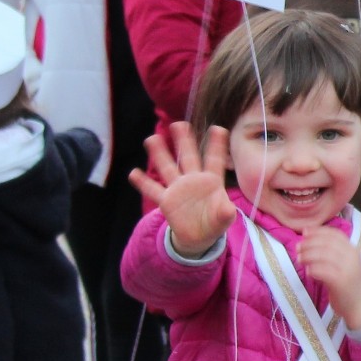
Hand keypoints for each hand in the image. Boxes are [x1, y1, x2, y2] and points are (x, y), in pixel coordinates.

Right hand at [131, 123, 233, 258]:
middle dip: (184, 141)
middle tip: (179, 123)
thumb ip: (225, 213)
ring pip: (168, 168)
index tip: (219, 128)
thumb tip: (228, 210)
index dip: (216, 146)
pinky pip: (153, 190)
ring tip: (152, 138)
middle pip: (188, 157)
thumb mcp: (224, 218)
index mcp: (211, 182)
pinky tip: (133, 173)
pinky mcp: (166, 201)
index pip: (214, 160)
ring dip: (160, 154)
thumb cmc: (215, 222)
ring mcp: (178, 189)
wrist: (199, 236)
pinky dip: (143, 183)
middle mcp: (193, 181)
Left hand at [295, 225, 360, 329]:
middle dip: (309, 243)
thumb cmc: (349, 283)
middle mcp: (351, 256)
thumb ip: (331, 252)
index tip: (304, 232)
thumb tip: (308, 241)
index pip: (335, 234)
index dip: (318, 231)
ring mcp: (347, 268)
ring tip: (299, 259)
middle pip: (327, 243)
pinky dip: (313, 269)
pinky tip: (308, 272)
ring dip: (308, 255)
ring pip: (324, 255)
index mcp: (352, 249)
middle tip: (297, 247)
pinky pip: (323, 271)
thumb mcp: (344, 263)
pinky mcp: (341, 282)